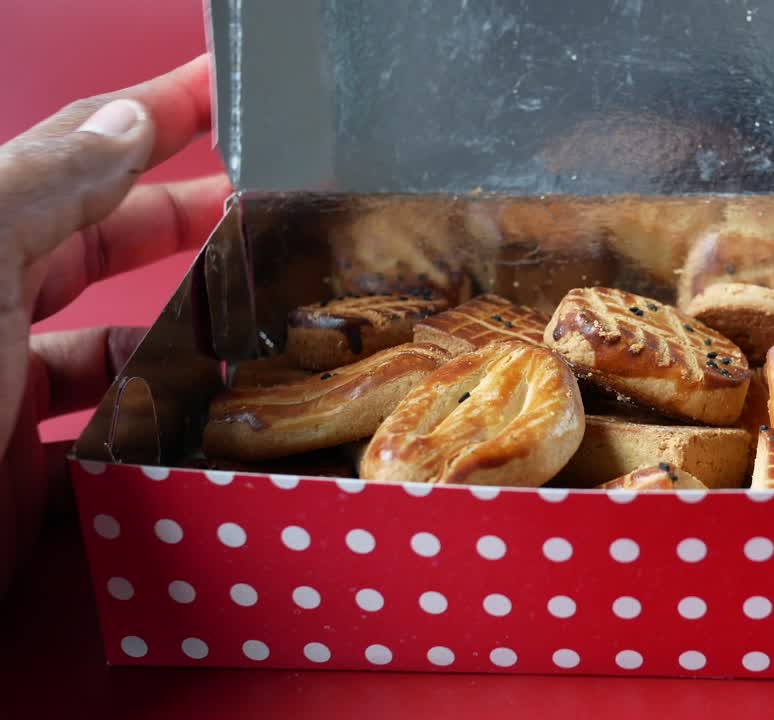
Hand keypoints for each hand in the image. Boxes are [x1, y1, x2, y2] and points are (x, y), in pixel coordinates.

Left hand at [0, 56, 230, 596]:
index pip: (76, 153)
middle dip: (186, 219)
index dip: (151, 111)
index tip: (217, 84)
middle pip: (105, 246)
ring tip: (252, 333)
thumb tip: (127, 119)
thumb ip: (46, 184)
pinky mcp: (20, 484)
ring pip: (119, 353)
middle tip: (264, 207)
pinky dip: (156, 440)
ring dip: (184, 343)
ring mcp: (3, 400)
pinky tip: (201, 431)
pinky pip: (108, 449)